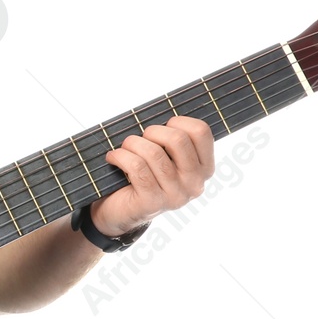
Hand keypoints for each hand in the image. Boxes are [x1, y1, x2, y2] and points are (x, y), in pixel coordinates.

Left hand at [90, 117, 214, 236]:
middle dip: (152, 131)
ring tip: (124, 148)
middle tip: (139, 139)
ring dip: (132, 143)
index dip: (177, 121)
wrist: (120, 210)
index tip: (162, 128)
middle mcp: (195, 184)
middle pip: (177, 140)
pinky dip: (120, 157)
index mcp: (204, 168)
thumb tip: (165, 107)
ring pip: (154, 153)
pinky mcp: (152, 203)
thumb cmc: (143, 174)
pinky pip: (137, 168)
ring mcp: (175, 195)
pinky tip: (113, 157)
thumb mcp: (164, 156)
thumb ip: (171, 137)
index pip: (201, 132)